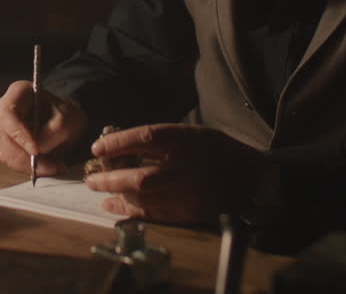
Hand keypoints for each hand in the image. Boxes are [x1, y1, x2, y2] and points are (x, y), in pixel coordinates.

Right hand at [0, 80, 86, 175]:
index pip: (8, 113)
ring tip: (54, 167)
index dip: (18, 133)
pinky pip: (10, 162)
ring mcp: (1, 129)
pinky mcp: (4, 146)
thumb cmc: (65, 115)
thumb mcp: (70, 117)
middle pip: (2, 137)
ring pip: (4, 153)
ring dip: (28, 165)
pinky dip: (28, 168)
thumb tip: (39, 148)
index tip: (36, 151)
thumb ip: (56, 129)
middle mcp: (3, 110)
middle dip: (25, 157)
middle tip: (50, 166)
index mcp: (18, 92)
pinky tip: (47, 167)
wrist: (65, 124)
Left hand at [85, 124, 274, 223]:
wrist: (254, 179)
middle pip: (139, 176)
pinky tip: (116, 207)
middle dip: (109, 178)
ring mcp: (188, 192)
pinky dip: (132, 210)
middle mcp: (185, 166)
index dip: (117, 142)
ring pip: (143, 198)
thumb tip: (123, 144)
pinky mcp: (189, 212)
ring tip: (100, 193)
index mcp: (186, 140)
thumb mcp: (194, 133)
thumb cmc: (220, 151)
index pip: (145, 138)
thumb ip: (163, 138)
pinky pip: (154, 213)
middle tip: (91, 179)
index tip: (96, 147)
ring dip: (117, 196)